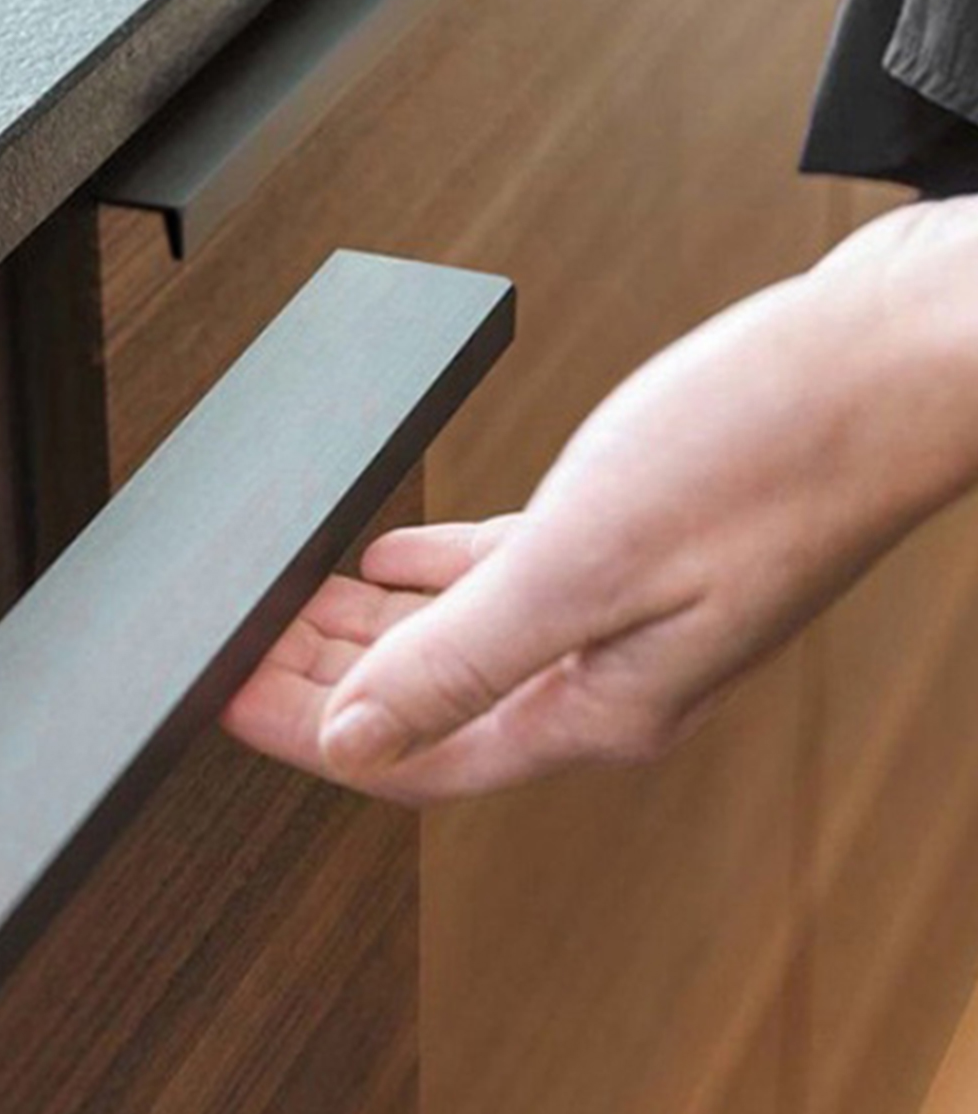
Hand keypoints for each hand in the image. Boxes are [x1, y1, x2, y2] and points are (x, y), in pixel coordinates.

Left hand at [222, 197, 977, 803]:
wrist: (891, 361)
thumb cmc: (768, 452)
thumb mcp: (583, 562)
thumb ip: (460, 658)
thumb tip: (351, 738)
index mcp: (596, 704)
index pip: (415, 752)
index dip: (306, 731)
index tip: (222, 696)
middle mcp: (606, 673)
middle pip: (427, 699)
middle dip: (323, 677)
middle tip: (237, 644)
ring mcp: (621, 607)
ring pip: (457, 637)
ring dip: (369, 624)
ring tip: (288, 605)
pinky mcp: (630, 541)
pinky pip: (501, 575)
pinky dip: (433, 568)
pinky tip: (388, 552)